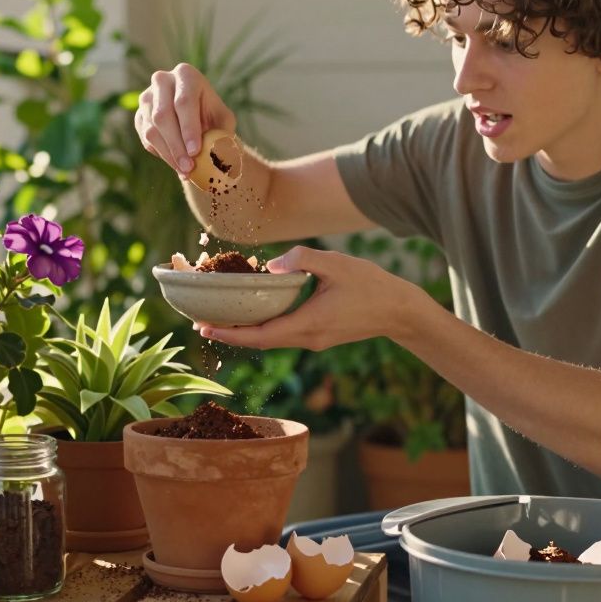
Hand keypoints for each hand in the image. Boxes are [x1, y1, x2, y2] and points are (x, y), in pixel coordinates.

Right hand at [134, 63, 236, 178]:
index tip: (195, 151)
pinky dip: (161, 154)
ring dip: (169, 154)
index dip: (189, 128)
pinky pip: (146, 139)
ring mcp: (146, 98)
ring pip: (152, 130)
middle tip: (189, 167)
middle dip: (176, 145)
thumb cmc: (212, 115)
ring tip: (185, 171)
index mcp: (186, 75)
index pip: (184, 101)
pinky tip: (176, 163)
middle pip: (163, 115)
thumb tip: (215, 157)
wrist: (196, 115)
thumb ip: (222, 134)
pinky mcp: (139, 116)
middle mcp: (162, 81)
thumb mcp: (223, 121)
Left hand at [196, 246, 425, 349]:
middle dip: (229, 334)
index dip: (230, 333)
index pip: (260, 335)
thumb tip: (271, 265)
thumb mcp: (337, 264)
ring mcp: (314, 341)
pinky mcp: (319, 337)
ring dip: (245, 332)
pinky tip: (254, 314)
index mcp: (308, 324)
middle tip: (200, 323)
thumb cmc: (371, 285)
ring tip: (220, 320)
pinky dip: (263, 327)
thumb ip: (303, 259)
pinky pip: (283, 335)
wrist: (399, 311)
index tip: (204, 328)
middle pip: (259, 342)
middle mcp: (307, 338)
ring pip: (271, 340)